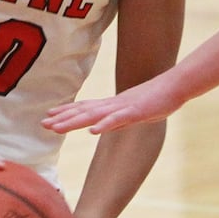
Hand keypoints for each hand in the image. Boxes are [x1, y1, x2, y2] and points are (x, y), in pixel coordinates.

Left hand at [42, 74, 183, 135]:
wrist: (175, 86)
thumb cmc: (156, 99)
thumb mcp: (133, 111)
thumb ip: (117, 119)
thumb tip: (102, 125)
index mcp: (112, 105)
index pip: (85, 108)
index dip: (66, 112)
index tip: (49, 117)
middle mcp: (113, 105)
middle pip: (84, 112)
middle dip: (63, 118)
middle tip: (43, 124)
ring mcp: (123, 107)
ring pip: (94, 115)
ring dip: (74, 121)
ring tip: (57, 127)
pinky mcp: (136, 112)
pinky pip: (118, 119)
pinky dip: (104, 125)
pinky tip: (92, 131)